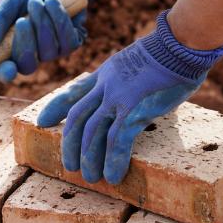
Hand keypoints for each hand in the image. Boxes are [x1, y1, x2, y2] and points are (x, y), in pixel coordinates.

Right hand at [0, 0, 97, 82]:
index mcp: (9, 48)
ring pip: (49, 53)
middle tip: (23, 20)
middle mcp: (31, 54)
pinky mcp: (71, 43)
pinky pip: (67, 42)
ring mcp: (52, 52)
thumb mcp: (8, 3)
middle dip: (26, 43)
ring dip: (43, 25)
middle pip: (28, 66)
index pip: (4, 71)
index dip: (5, 74)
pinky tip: (54, 3)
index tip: (8, 69)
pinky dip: (60, 20)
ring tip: (38, 2)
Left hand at [36, 10, 222, 184]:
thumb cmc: (170, 54)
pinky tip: (114, 176)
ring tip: (91, 178)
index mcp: (106, 74)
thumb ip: (129, 79)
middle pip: (78, 118)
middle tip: (70, 166)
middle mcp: (106, 86)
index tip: (42, 121)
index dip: (56, 108)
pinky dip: (113, 160)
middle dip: (70, 144)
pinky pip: (117, 140)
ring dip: (90, 158)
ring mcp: (118, 97)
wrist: (180, 45)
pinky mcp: (134, 110)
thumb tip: (137, 93)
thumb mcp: (137, 63)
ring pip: (93, 132)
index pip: (74, 92)